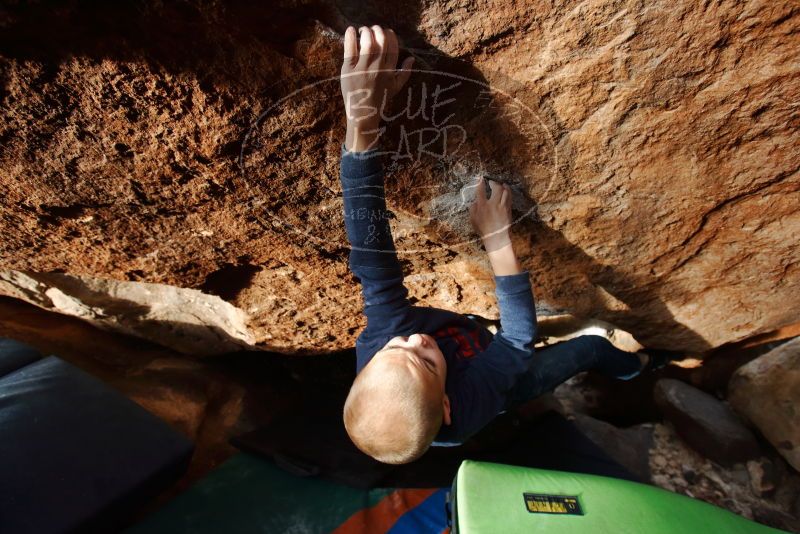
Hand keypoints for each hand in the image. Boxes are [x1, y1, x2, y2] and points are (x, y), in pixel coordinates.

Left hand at [341, 25, 413, 150]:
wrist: (362, 116)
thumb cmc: (379, 101)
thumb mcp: (395, 88)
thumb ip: (405, 73)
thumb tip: (412, 59)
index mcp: (390, 72)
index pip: (393, 47)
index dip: (390, 35)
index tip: (386, 31)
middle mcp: (378, 69)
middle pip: (381, 41)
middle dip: (378, 30)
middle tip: (373, 29)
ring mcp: (363, 69)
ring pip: (367, 42)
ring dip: (366, 31)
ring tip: (363, 30)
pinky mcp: (348, 70)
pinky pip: (350, 49)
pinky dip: (350, 36)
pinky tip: (351, 30)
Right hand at [469, 177, 512, 251]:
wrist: (496, 237)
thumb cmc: (483, 229)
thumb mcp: (473, 220)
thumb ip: (472, 209)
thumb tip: (475, 201)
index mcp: (483, 207)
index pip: (481, 191)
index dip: (480, 183)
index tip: (480, 178)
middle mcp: (493, 204)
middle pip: (496, 188)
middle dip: (493, 182)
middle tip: (491, 182)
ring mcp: (502, 206)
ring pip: (505, 191)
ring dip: (502, 186)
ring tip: (500, 184)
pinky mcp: (508, 209)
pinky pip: (509, 197)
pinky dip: (508, 191)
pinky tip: (506, 189)